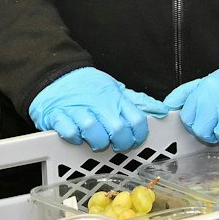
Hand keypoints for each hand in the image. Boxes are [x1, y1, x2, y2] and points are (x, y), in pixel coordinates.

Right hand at [28, 67, 169, 151]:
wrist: (57, 74)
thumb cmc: (88, 86)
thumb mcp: (116, 89)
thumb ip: (137, 102)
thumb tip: (161, 110)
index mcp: (115, 97)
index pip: (137, 119)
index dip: (138, 136)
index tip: (134, 141)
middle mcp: (98, 103)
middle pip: (117, 129)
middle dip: (120, 143)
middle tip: (115, 144)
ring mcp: (77, 109)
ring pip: (93, 130)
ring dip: (96, 141)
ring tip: (96, 142)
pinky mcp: (58, 115)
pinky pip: (68, 131)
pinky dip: (73, 137)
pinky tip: (76, 135)